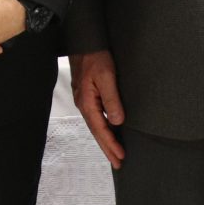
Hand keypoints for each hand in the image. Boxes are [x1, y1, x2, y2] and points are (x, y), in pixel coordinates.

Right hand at [69, 50, 126, 167]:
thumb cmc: (94, 57)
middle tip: (118, 163)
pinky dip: (102, 128)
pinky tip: (107, 131)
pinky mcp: (87, 95)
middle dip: (107, 148)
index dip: (111, 144)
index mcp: (86, 102)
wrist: (83, 41)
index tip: (121, 156)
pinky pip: (95, 117)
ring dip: (105, 140)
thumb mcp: (106, 76)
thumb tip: (117, 121)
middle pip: (96, 131)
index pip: (100, 129)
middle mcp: (83, 104)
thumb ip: (111, 99)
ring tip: (114, 153)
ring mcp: (83, 100)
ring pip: (95, 125)